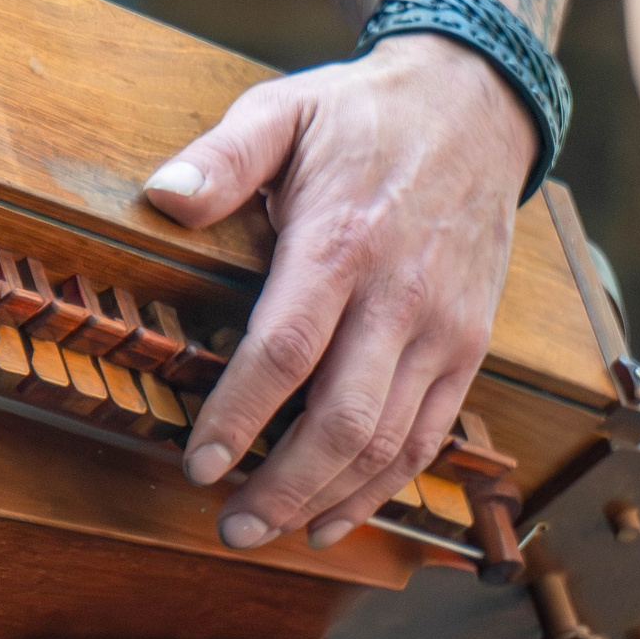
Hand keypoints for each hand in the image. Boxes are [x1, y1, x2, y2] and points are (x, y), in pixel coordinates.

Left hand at [140, 33, 534, 550]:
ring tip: (270, 530)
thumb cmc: (364, 115)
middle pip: (343, 419)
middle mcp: (399, 297)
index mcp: (342, 242)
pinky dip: (385, 486)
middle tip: (228, 526)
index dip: (238, 417)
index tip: (196, 463)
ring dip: (328, 499)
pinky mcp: (470, 346)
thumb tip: (161, 194)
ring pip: (390, 442)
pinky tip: (337, 513)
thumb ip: (223, 156)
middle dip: (281, 485)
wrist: (478, 108)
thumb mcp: (285, 110)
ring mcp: (443, 329)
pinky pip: (431, 435)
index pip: (285, 351)